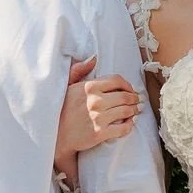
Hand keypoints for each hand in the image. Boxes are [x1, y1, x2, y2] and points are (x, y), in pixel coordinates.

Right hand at [53, 56, 141, 188]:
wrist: (55, 135)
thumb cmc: (62, 109)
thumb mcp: (68, 85)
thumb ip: (80, 70)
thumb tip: (94, 58)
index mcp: (89, 87)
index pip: (117, 80)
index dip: (127, 84)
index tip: (130, 89)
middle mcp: (95, 101)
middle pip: (125, 96)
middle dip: (134, 97)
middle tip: (137, 100)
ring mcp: (98, 118)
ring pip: (126, 111)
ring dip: (135, 110)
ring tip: (136, 110)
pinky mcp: (100, 133)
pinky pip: (123, 128)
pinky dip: (130, 125)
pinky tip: (130, 123)